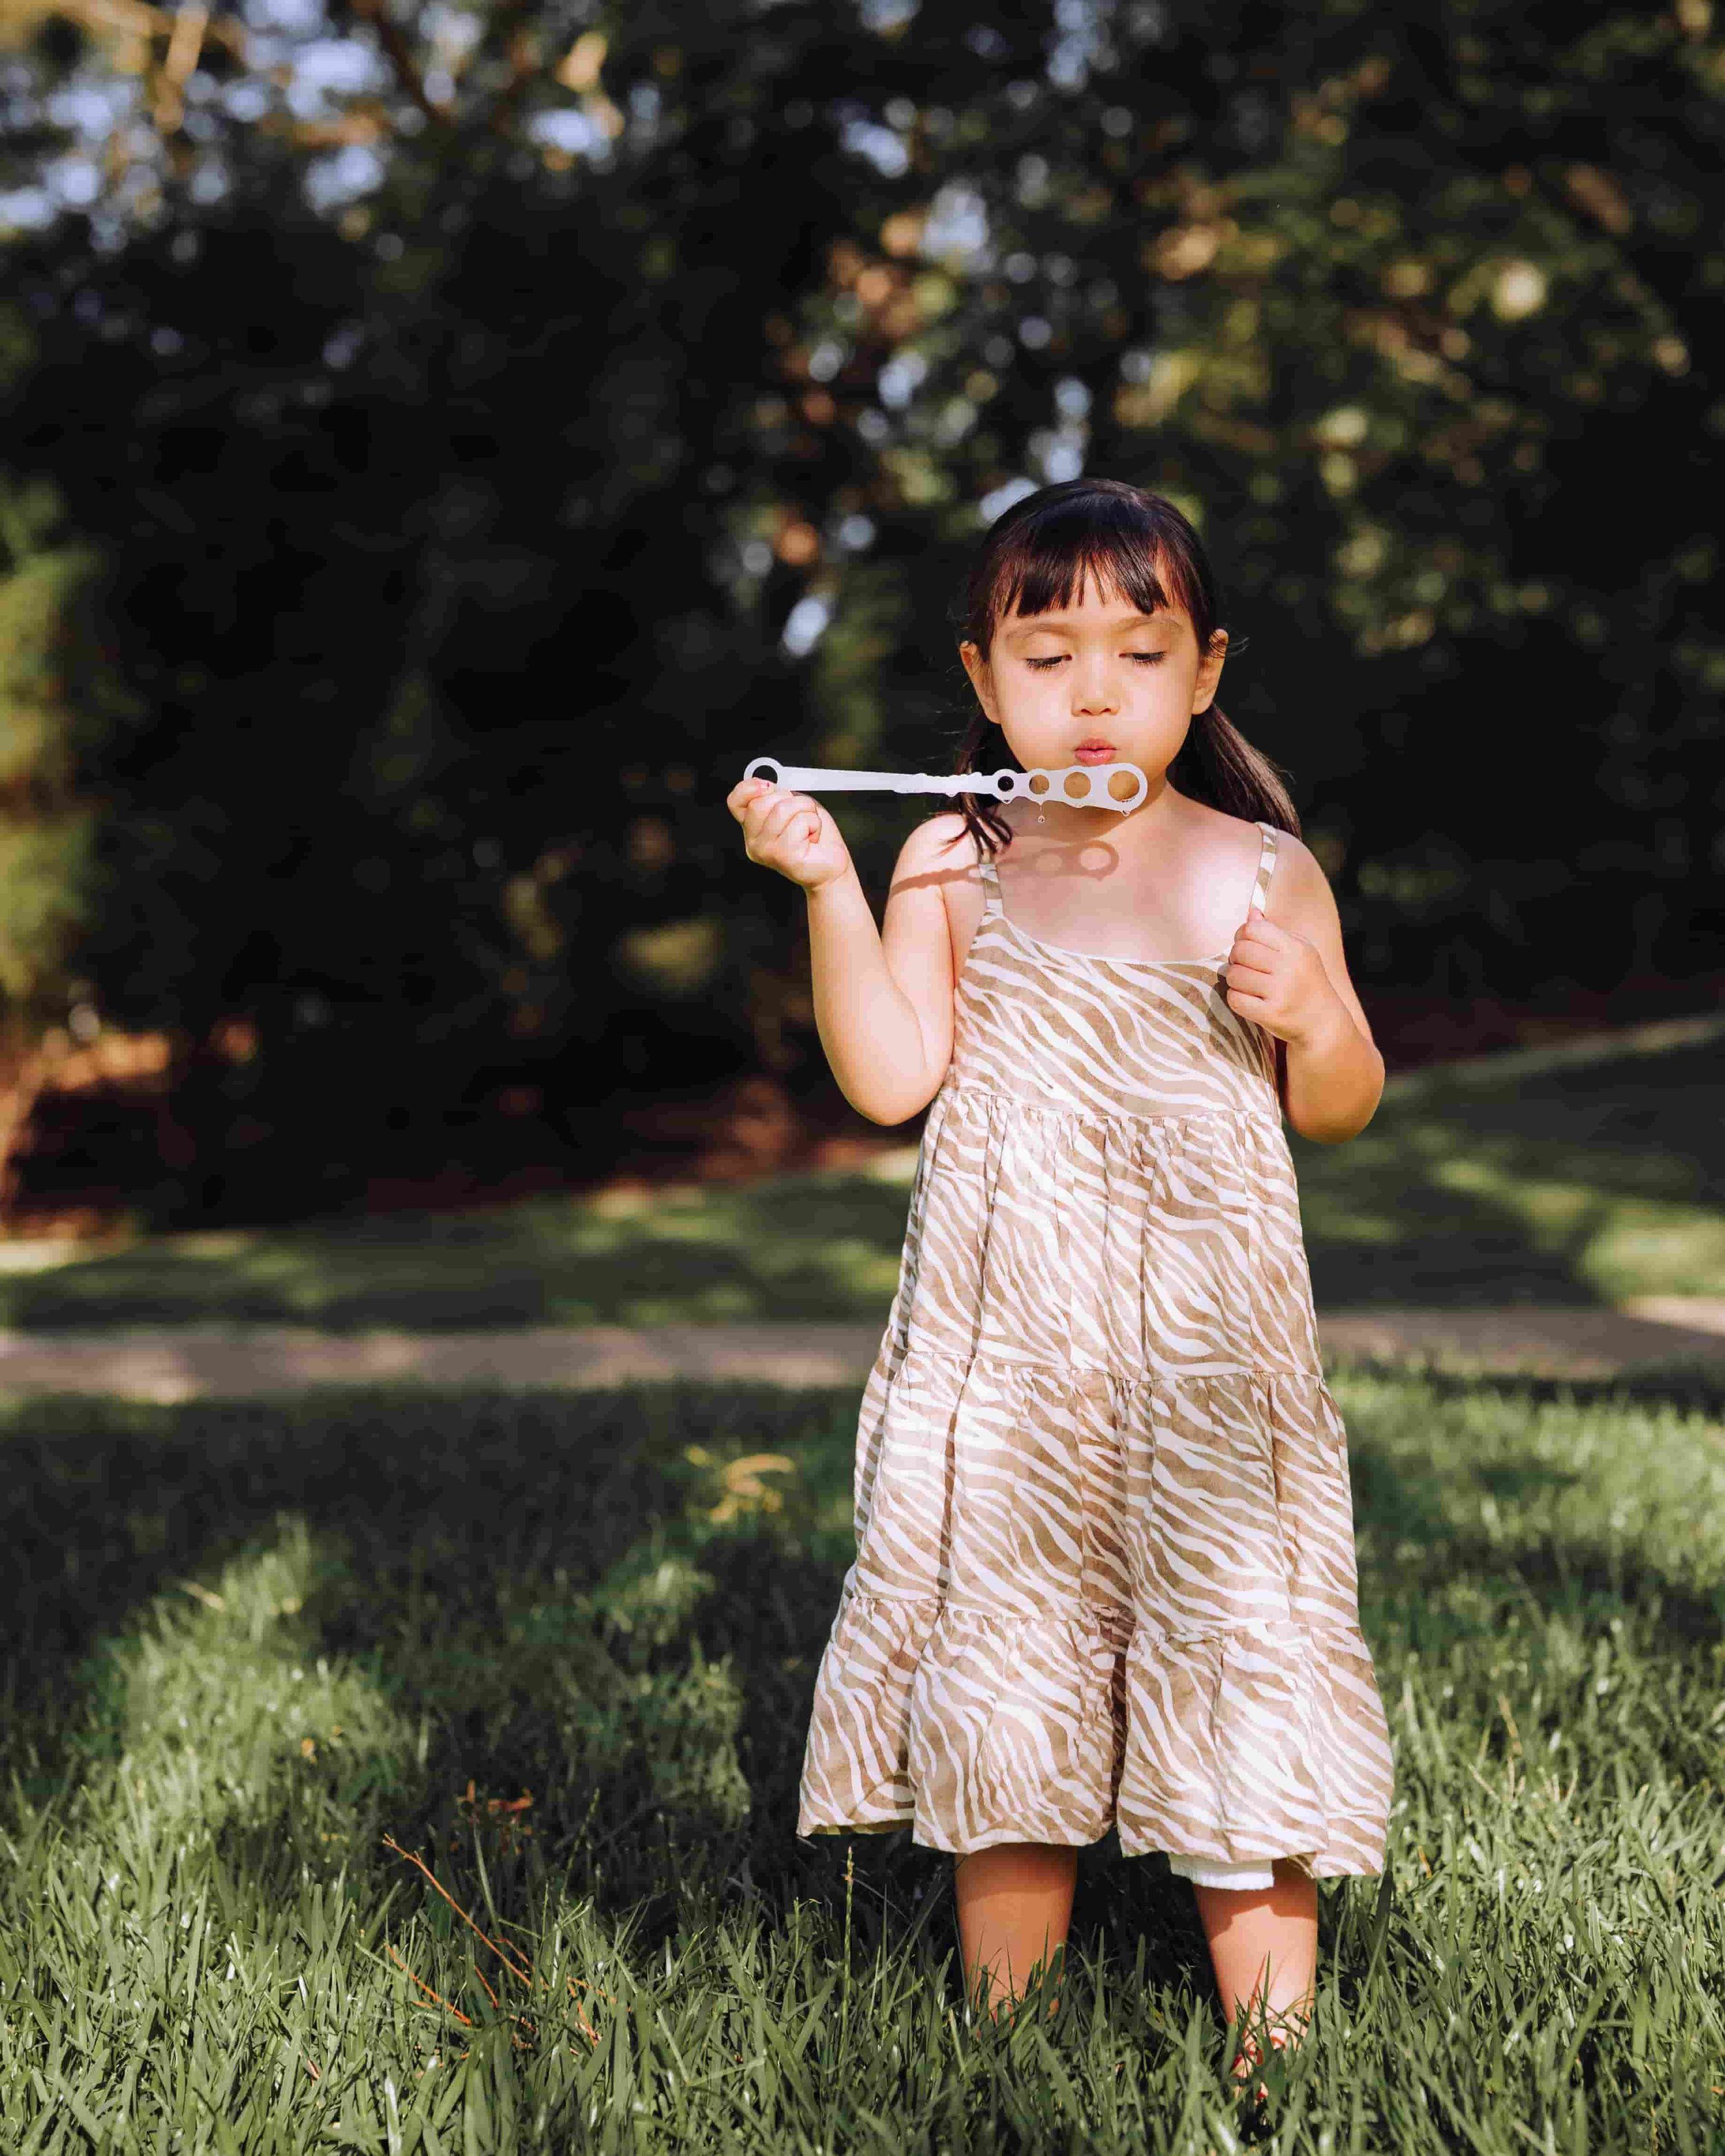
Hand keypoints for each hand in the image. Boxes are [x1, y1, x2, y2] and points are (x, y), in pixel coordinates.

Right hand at [727, 774, 854, 892]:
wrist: (831, 866)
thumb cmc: (814, 837)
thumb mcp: (793, 806)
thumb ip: (777, 794)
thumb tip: (770, 783)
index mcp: (752, 828)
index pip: (735, 801)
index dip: (750, 787)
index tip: (768, 786)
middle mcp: (753, 842)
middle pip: (761, 803)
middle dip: (789, 800)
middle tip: (800, 815)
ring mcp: (765, 851)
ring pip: (782, 809)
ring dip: (805, 811)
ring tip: (809, 827)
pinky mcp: (783, 856)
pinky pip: (800, 822)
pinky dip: (814, 824)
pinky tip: (812, 838)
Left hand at [1224, 908, 1342, 1047]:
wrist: (1322, 1022)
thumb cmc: (1306, 981)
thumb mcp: (1298, 951)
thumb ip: (1272, 932)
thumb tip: (1251, 912)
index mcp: (1295, 948)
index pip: (1253, 929)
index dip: (1243, 936)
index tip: (1248, 946)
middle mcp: (1289, 968)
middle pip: (1240, 950)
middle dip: (1236, 957)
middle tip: (1245, 966)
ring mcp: (1280, 992)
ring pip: (1234, 975)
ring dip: (1235, 979)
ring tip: (1247, 984)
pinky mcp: (1270, 1014)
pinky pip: (1235, 999)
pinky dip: (1236, 998)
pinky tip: (1248, 999)